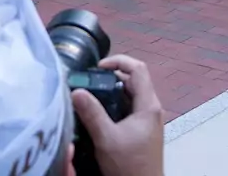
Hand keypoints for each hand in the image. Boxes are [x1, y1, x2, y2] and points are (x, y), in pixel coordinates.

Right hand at [71, 55, 163, 175]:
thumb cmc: (129, 166)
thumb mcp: (107, 139)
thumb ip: (92, 114)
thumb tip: (76, 91)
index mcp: (148, 106)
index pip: (138, 69)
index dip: (118, 61)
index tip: (96, 68)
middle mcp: (151, 109)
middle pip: (134, 80)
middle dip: (111, 76)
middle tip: (89, 82)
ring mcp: (148, 121)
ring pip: (130, 95)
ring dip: (111, 91)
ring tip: (90, 96)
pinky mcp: (142, 131)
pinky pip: (129, 109)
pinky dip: (114, 105)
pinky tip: (98, 114)